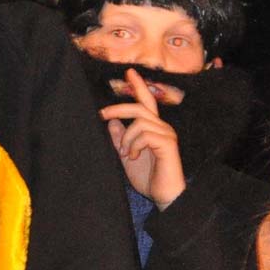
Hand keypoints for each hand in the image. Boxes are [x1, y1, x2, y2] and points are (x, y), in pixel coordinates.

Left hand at [100, 68, 186, 208]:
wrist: (165, 196)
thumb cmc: (149, 179)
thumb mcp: (127, 156)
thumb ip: (120, 139)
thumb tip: (111, 122)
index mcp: (153, 129)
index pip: (147, 102)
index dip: (139, 86)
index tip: (129, 72)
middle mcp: (162, 128)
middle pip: (141, 106)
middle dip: (119, 108)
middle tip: (102, 115)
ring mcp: (167, 135)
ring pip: (140, 121)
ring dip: (126, 136)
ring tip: (125, 153)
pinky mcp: (168, 144)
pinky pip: (145, 134)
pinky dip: (133, 145)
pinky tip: (133, 157)